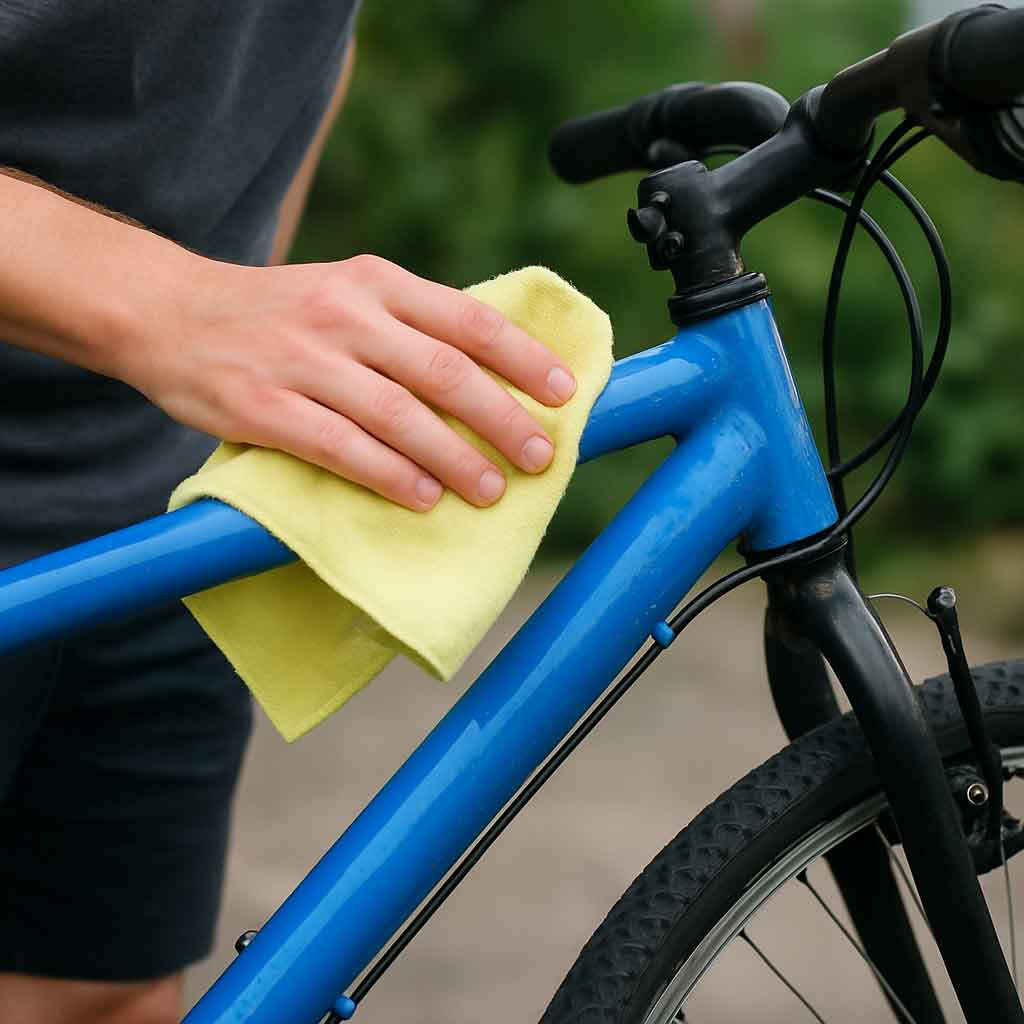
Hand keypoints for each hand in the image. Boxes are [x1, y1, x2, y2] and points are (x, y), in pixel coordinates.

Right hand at [123, 254, 576, 510]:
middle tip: (540, 456)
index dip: (522, 358)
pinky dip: (388, 475)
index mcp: (374, 283)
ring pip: (397, 414)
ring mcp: (303, 361)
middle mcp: (345, 316)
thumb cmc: (276, 313)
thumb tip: (488, 374)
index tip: (563, 392)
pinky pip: (339, 447)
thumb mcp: (344, 293)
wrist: (169, 312)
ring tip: (492, 488)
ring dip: (454, 456)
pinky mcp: (264, 408)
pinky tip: (423, 498)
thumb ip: (406, 324)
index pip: (466, 319)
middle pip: (443, 372)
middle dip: (501, 418)